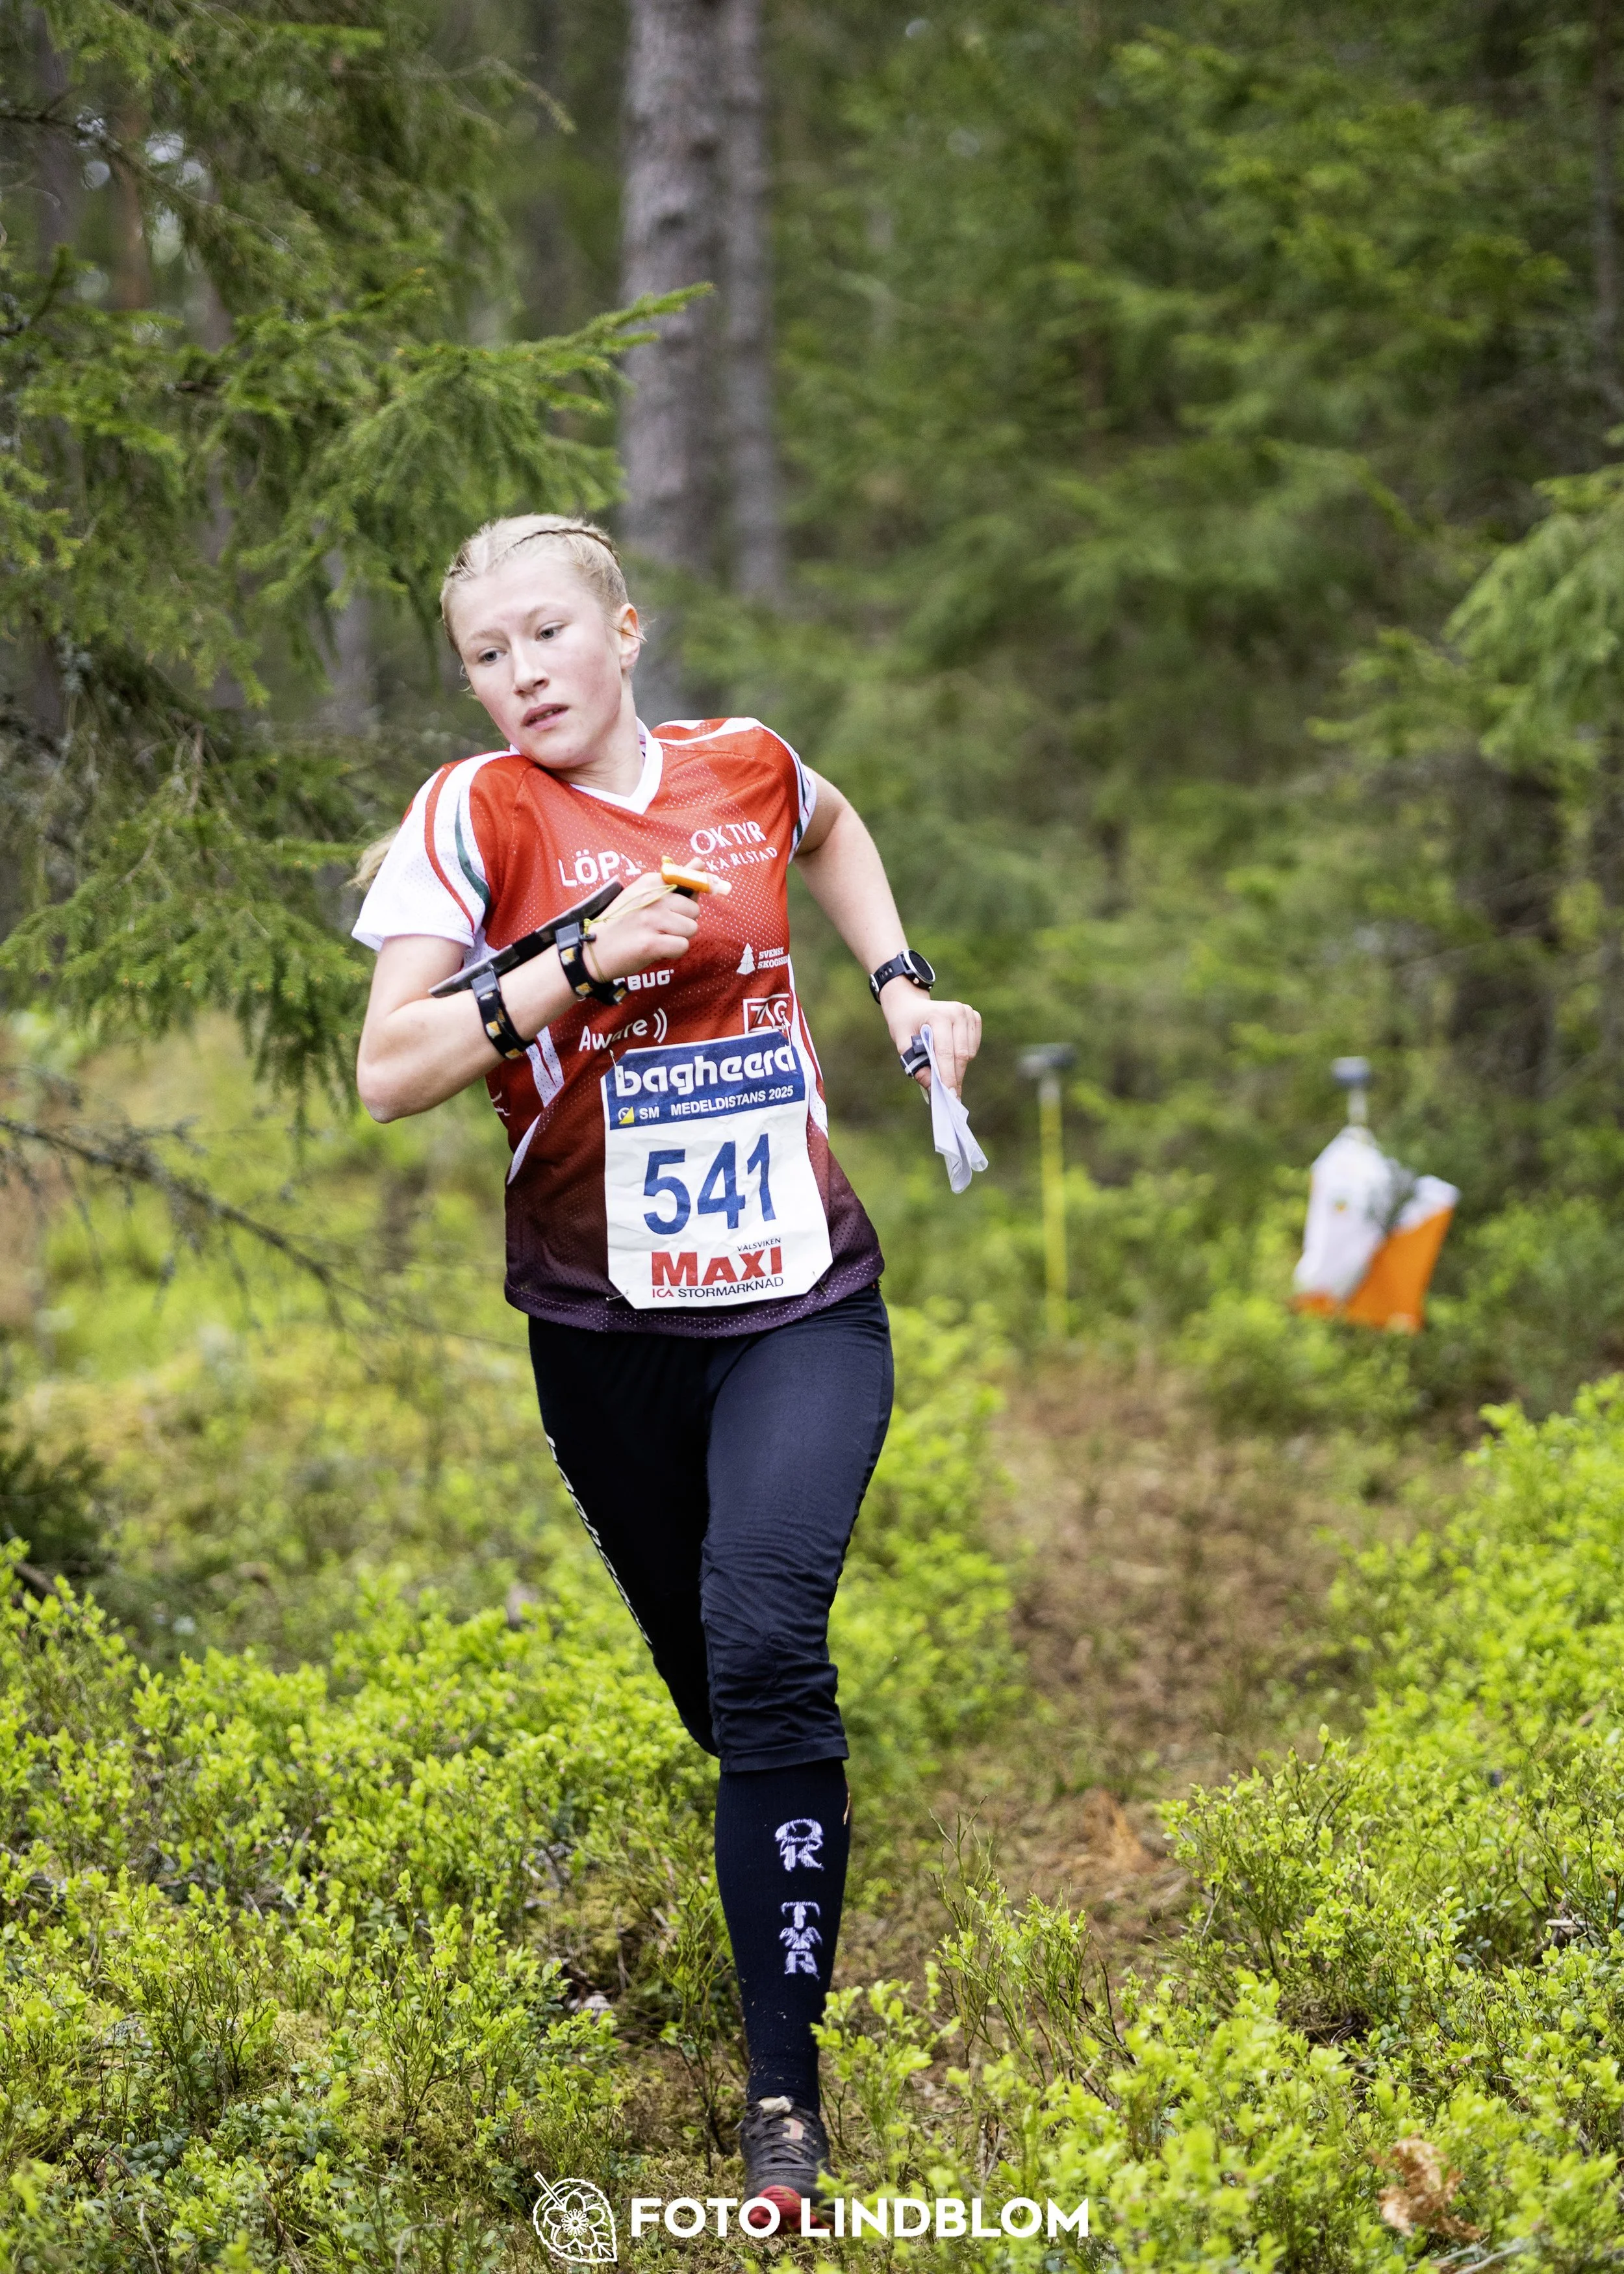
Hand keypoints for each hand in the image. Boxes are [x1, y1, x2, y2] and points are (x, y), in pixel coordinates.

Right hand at [583, 871, 700, 983]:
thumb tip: (700, 863)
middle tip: (660, 927)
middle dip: (683, 921)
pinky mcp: (651, 944)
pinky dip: (673, 952)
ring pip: (691, 929)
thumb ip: (675, 880)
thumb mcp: (643, 893)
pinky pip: (682, 946)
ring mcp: (651, 920)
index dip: (687, 900)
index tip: (676, 908)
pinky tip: (657, 949)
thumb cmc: (624, 921)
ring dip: (678, 937)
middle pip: (694, 910)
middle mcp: (652, 897)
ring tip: (657, 937)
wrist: (595, 949)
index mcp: (651, 881)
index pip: (690, 882)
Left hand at [880, 980, 980, 1096]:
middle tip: (950, 1096)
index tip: (949, 1096)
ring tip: (944, 1075)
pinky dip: (962, 1058)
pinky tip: (949, 1057)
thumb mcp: (902, 1042)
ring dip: (957, 1069)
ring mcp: (968, 1013)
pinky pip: (972, 1048)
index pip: (946, 1052)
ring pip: (968, 1053)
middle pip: (960, 1055)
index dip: (947, 1076)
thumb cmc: (904, 1023)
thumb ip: (915, 1063)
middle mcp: (958, 1012)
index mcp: (939, 1015)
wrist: (910, 1004)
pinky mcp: (974, 1017)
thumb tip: (932, 1086)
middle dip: (954, 1077)